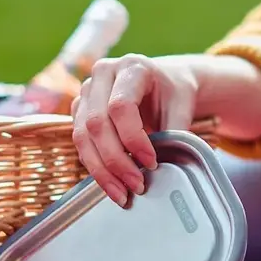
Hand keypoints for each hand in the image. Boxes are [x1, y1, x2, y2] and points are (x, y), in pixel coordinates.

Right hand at [71, 54, 198, 206]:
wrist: (163, 82)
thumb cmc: (173, 92)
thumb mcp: (182, 107)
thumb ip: (175, 133)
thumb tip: (166, 167)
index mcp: (131, 66)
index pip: (121, 106)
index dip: (134, 139)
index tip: (152, 163)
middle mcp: (102, 75)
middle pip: (97, 122)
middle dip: (116, 160)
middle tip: (138, 185)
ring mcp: (86, 92)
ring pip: (82, 136)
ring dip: (102, 170)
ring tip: (123, 194)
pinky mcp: (79, 111)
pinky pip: (80, 144)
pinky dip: (95, 168)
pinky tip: (113, 185)